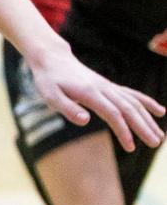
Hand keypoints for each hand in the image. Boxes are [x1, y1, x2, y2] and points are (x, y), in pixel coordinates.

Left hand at [28, 49, 164, 151]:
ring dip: (148, 118)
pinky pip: (132, 94)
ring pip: (134, 102)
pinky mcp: (109, 86)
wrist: (52, 58)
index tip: (131, 146)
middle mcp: (103, 88)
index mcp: (89, 93)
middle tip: (155, 143)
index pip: (112, 113)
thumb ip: (67, 108)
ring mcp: (108, 86)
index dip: (123, 130)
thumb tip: (85, 121)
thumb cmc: (49, 79)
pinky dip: (147, 102)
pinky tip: (160, 111)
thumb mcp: (50, 95)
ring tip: (160, 136)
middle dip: (143, 126)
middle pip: (128, 108)